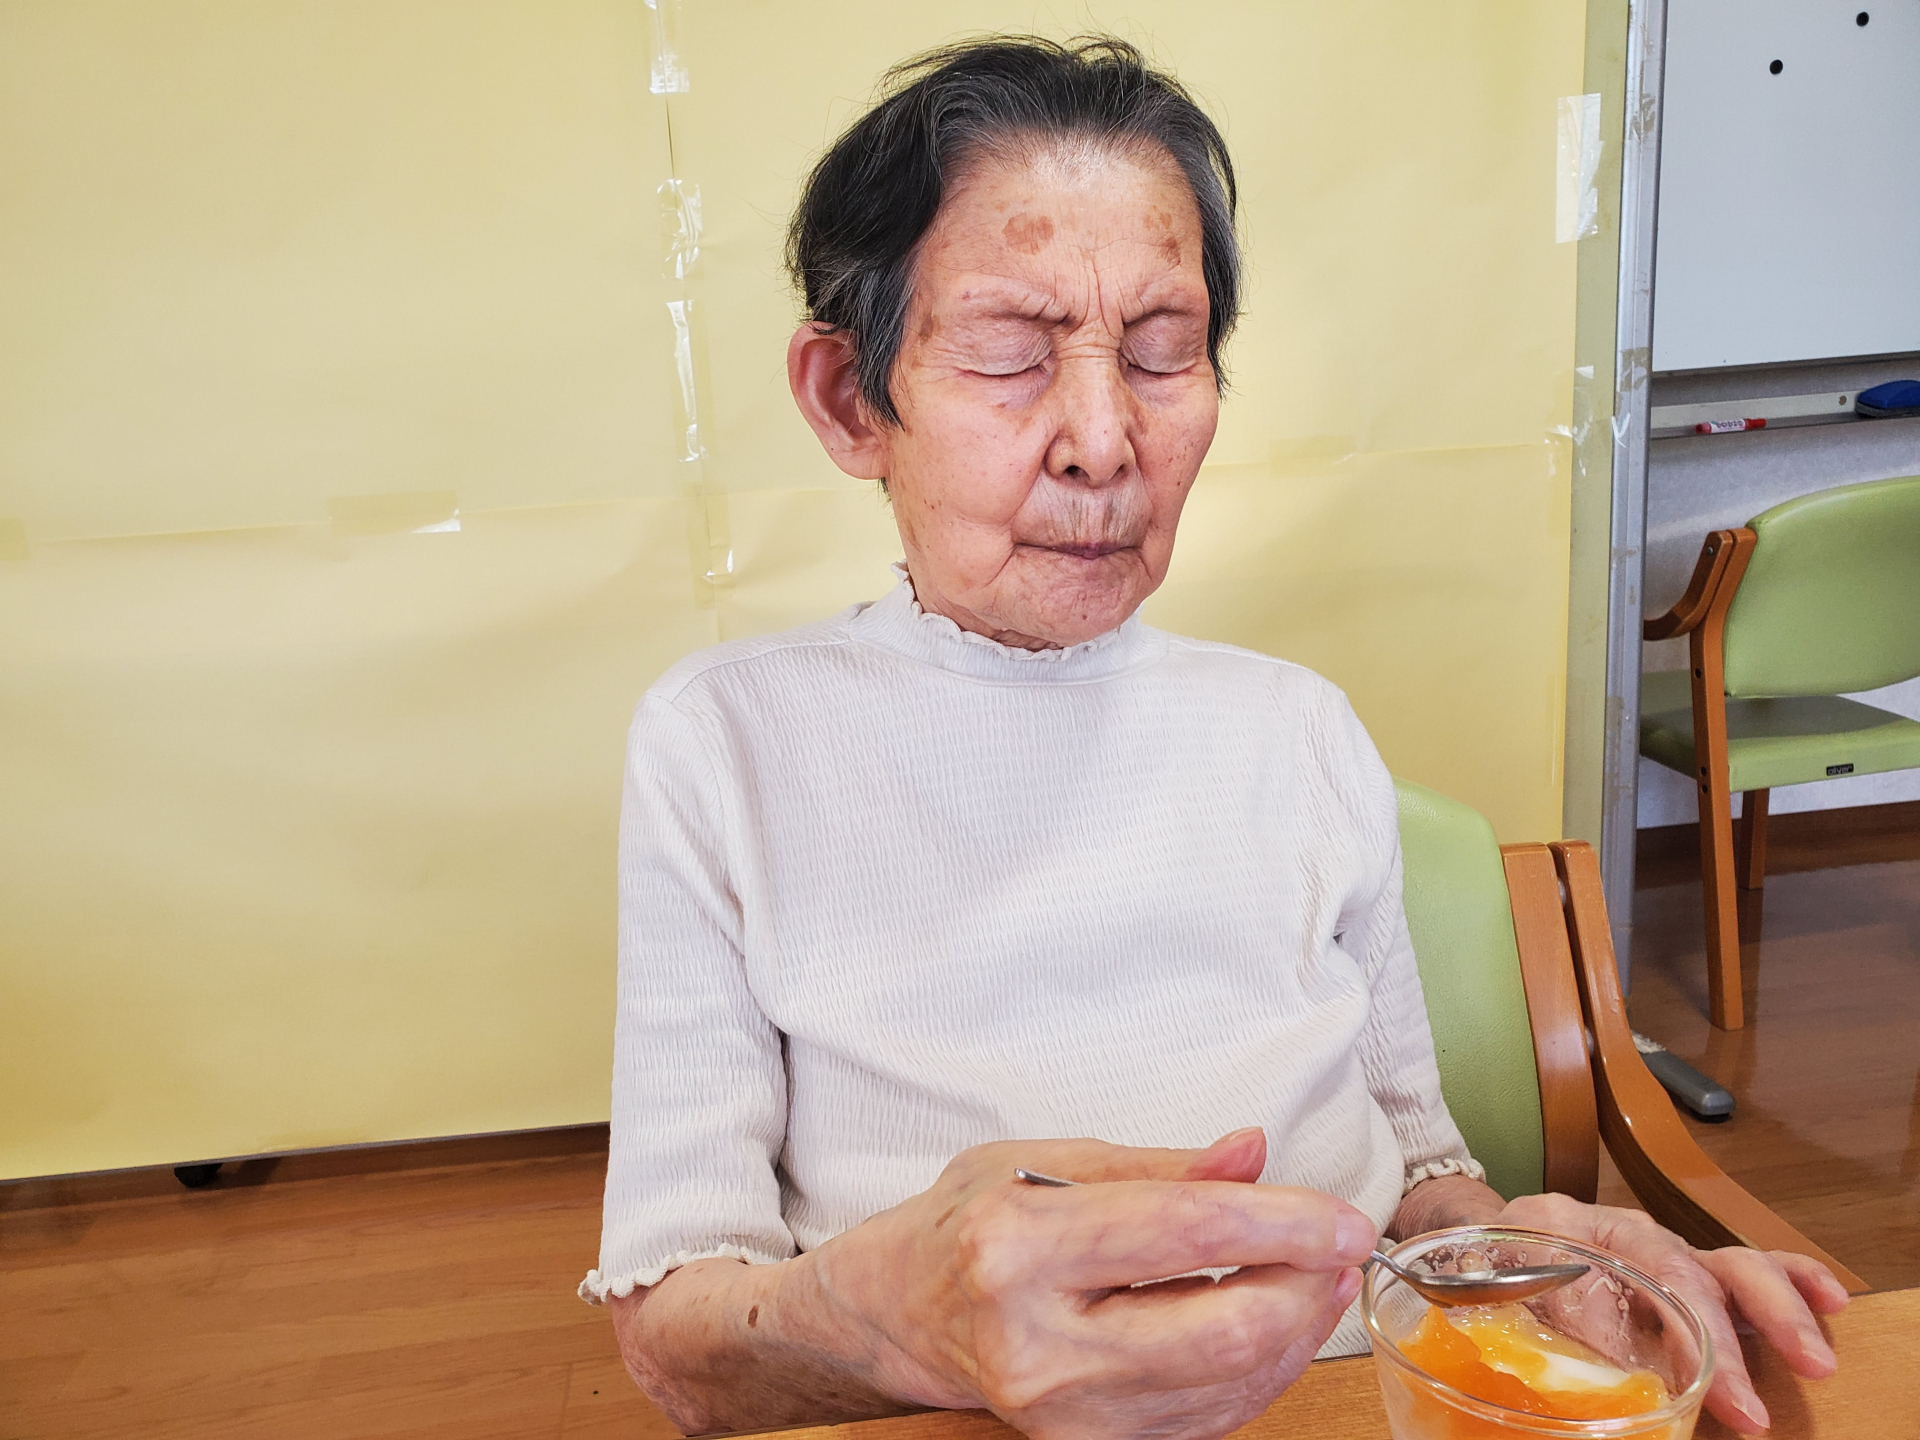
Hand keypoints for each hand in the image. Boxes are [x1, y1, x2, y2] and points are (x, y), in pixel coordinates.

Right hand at [812, 1126, 1375, 1439]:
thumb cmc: (967, 1225)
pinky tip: (1271, 1324)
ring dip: (1293, 1331)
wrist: (897, 1313)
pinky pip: (1203, 1418)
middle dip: (1303, 1287)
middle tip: (1337, 1247)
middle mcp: (1036, 1339)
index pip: (1185, 1232)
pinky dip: (1255, 1372)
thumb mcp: (1046, 1160)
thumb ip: (1161, 1166)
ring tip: (1315, 1279)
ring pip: (1225, 1385)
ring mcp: (1060, 1410)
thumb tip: (1253, 1153)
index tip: (1343, 1216)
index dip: (1284, 1223)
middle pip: (1221, 1331)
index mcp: (1019, 1245)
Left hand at [1495, 1193, 1847, 1434]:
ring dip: (1783, 1310)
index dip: (1699, 1330)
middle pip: (1707, 1264)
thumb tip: (1590, 1359)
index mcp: (1585, 1229)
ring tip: (1817, 1357)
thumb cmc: (1489, 1261)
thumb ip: (1534, 1311)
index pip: (1659, 1269)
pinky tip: (1827, 1300)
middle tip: (1791, 1378)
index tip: (1727, 1389)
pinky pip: (1739, 1269)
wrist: (1476, 1236)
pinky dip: (1788, 1280)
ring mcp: (1662, 1253)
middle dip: (1757, 1322)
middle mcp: (1635, 1236)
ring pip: (1734, 1264)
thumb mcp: (1493, 1280)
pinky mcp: (1681, 1276)